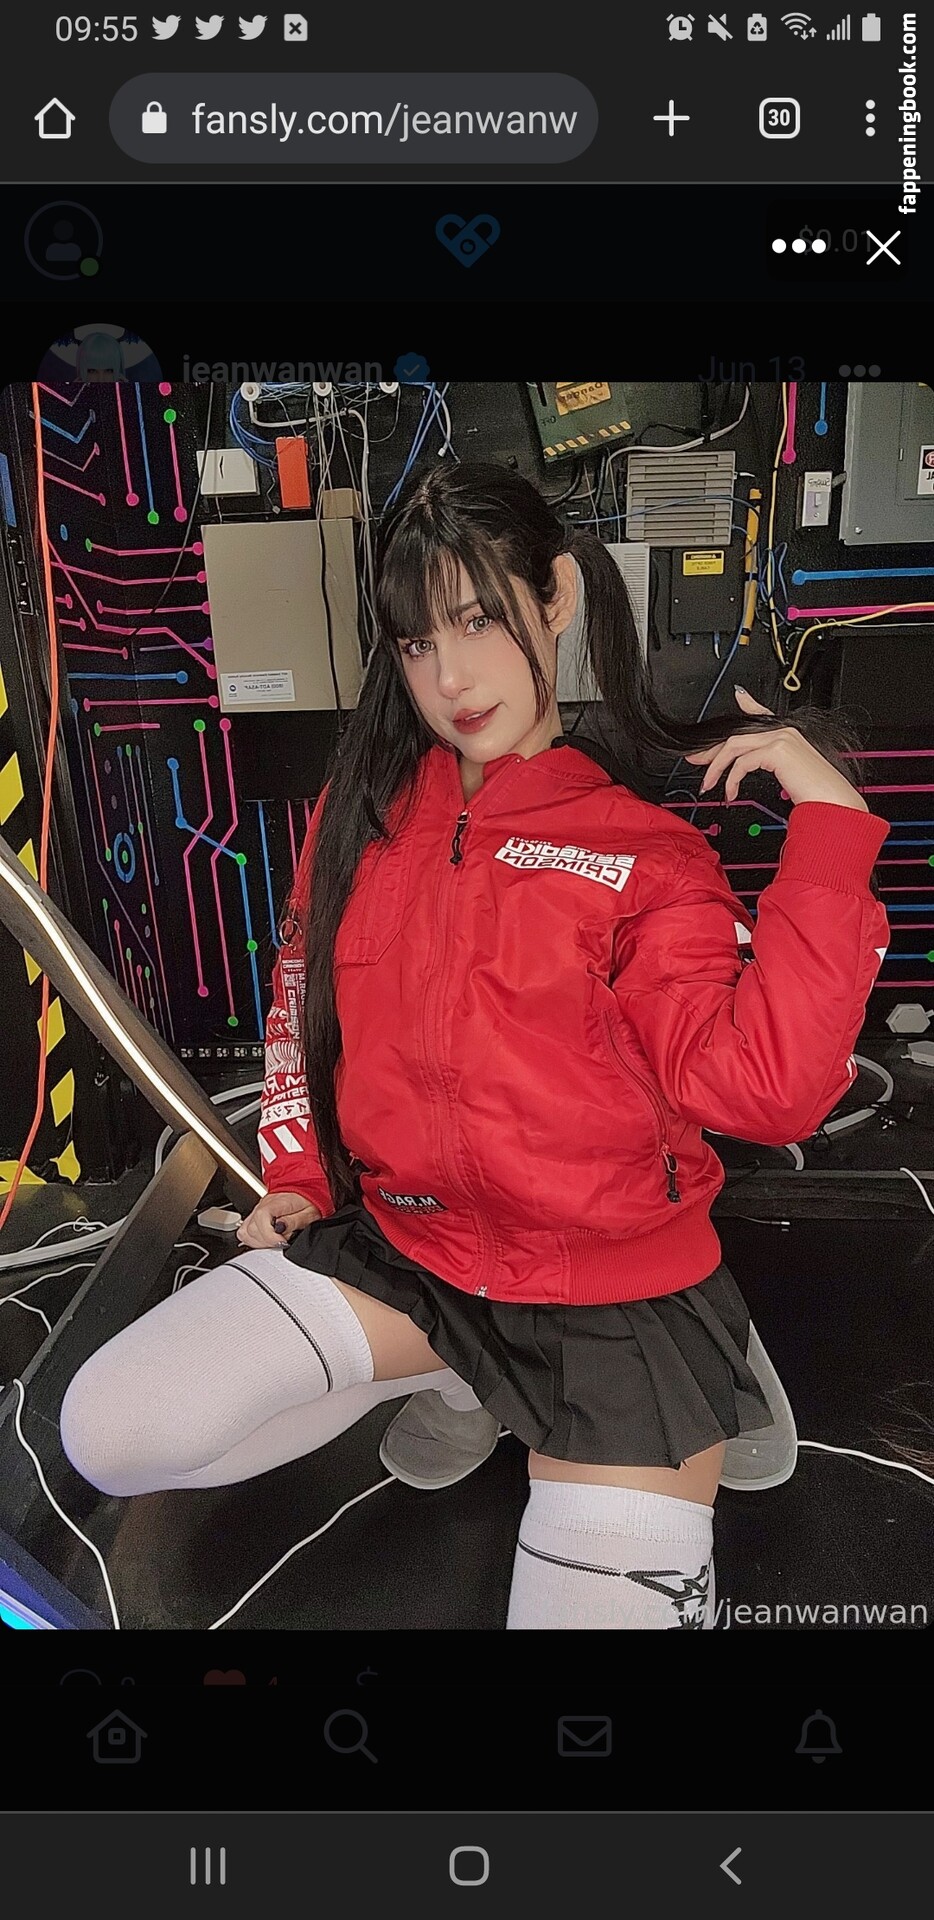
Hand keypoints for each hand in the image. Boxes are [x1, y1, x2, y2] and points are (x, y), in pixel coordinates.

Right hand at [236, 1190, 322, 1249]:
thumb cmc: (310, 1202)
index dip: (269, 1235)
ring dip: (260, 1242)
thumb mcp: (310, 1213)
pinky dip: (253, 1240)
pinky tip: (266, 1240)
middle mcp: (264, 1204)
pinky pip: (244, 1232)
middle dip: (267, 1241)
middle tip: (283, 1241)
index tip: (282, 1242)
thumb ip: (294, 1221)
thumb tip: (280, 1228)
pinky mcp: (254, 1215)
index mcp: (278, 1201)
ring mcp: (257, 1209)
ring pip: (245, 1232)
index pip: (261, 1217)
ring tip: (275, 1241)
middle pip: (251, 1228)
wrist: (308, 1190)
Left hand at [685, 687, 868, 809]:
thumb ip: (770, 763)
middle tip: (696, 760)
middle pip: (738, 734)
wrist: (830, 801)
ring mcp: (781, 737)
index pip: (762, 714)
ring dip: (716, 767)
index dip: (747, 704)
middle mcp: (784, 730)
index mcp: (788, 734)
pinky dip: (731, 779)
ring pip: (734, 747)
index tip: (738, 698)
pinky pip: (742, 762)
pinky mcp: (776, 750)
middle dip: (712, 749)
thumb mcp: (789, 773)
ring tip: (708, 785)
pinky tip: (730, 793)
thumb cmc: (815, 792)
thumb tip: (751, 764)